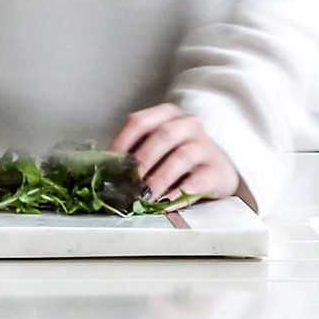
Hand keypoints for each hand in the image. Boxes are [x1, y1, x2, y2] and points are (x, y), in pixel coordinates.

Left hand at [113, 102, 245, 205]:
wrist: (216, 170)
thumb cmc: (177, 161)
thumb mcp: (154, 150)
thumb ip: (132, 155)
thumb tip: (102, 173)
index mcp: (166, 115)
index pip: (138, 122)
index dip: (120, 143)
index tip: (108, 166)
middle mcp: (187, 124)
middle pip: (162, 135)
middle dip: (141, 161)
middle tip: (126, 183)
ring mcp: (205, 145)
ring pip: (181, 157)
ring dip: (158, 180)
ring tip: (143, 197)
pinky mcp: (216, 170)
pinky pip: (196, 181)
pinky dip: (177, 194)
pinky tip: (164, 204)